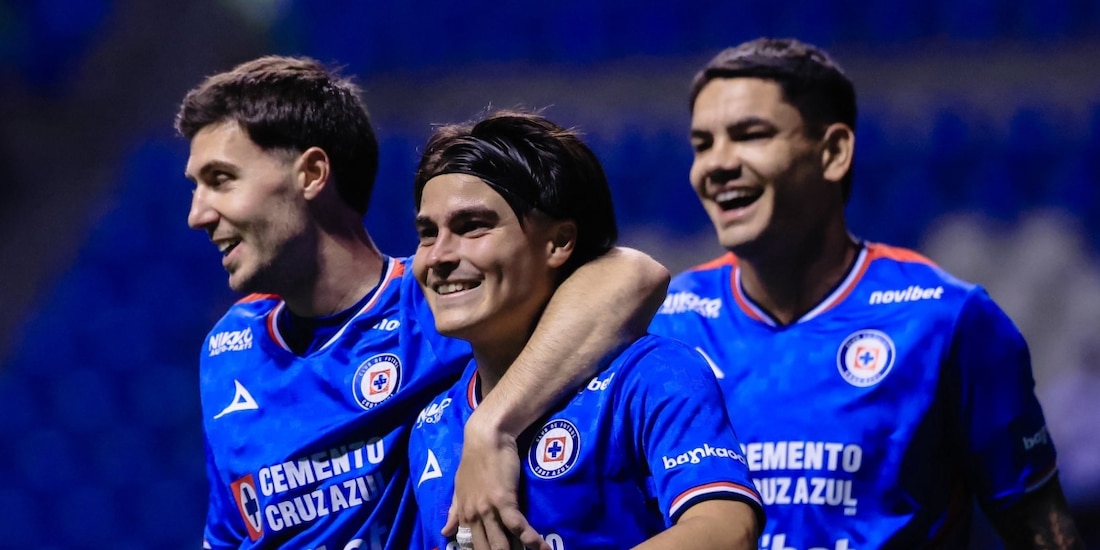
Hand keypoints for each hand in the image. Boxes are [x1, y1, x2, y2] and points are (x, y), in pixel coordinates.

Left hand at [442, 419, 549, 549]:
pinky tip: (543, 548)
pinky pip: (518, 526)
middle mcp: (474, 517)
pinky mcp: (505, 501)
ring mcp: (488, 510)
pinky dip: (531, 540)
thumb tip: (445, 532)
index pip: (472, 546)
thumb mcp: (460, 488)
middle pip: (487, 549)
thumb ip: (454, 512)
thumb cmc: (475, 461)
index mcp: (464, 515)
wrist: (486, 438)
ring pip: (501, 543)